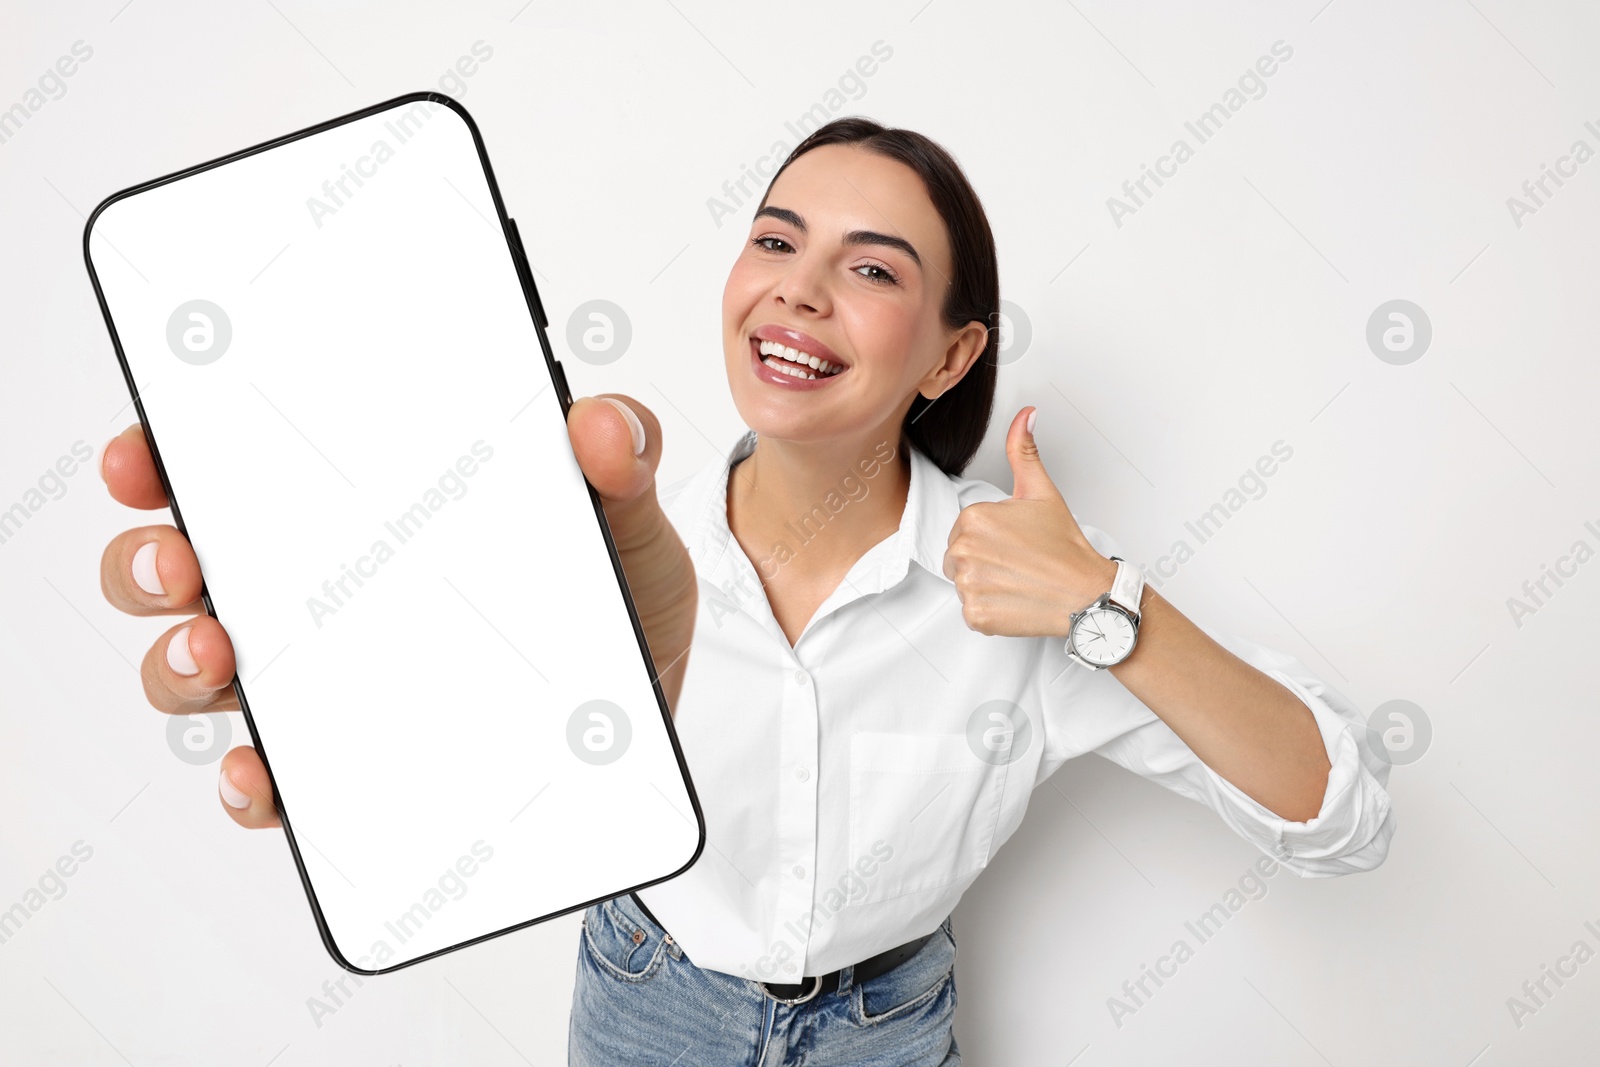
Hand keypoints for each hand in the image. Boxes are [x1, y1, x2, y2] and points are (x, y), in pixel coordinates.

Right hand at [98, 394, 696, 830]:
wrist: (640, 726)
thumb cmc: (613, 604)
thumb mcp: (624, 523)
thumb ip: (621, 461)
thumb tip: (599, 425)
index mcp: (364, 508)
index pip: (239, 467)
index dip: (167, 457)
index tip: (143, 456)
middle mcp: (321, 590)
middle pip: (187, 569)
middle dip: (148, 561)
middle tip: (176, 563)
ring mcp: (323, 682)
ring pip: (202, 670)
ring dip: (178, 665)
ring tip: (216, 658)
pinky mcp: (347, 767)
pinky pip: (271, 780)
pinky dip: (253, 781)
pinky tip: (266, 774)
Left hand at [942, 406, 1116, 636]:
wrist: (1086, 594)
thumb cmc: (1065, 547)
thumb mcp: (1042, 493)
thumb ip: (1023, 452)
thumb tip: (1025, 416)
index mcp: (974, 519)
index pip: (965, 530)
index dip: (992, 537)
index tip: (1016, 544)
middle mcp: (964, 551)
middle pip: (959, 556)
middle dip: (985, 560)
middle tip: (1019, 563)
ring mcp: (968, 586)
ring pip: (964, 583)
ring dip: (986, 585)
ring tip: (1018, 581)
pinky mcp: (975, 616)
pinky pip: (971, 611)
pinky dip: (990, 610)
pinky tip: (1015, 601)